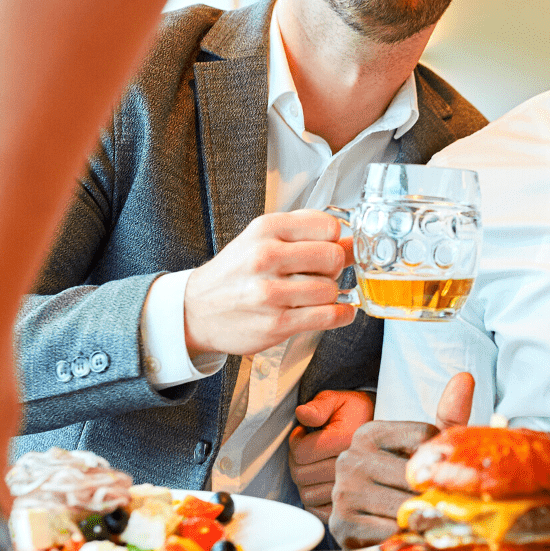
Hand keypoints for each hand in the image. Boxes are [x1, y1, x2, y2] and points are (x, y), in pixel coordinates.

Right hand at [183, 209, 356, 357]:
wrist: (196, 311)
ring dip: (330, 294)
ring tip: (313, 294)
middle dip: (334, 267)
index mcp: (266, 229)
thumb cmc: (235, 274)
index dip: (334, 240)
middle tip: (320, 273)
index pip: (328, 227)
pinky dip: (340, 315)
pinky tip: (338, 311)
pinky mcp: (276, 324)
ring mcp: (270, 293)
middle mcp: (266, 257)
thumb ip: (307, 237)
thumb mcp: (264, 241)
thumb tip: (353, 242)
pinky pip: (327, 316)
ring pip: (330, 289)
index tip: (327, 247)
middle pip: (333, 257)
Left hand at [289, 390, 375, 520]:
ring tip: (313, 465)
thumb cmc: (354, 414)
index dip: (295, 440)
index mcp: (347, 440)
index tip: (303, 432)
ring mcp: (353, 488)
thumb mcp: (338, 400)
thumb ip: (320, 405)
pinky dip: (314, 499)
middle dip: (296, 461)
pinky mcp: (351, 504)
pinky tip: (320, 482)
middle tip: (305, 448)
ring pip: (307, 494)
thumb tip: (302, 413)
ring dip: (303, 480)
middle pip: (301, 475)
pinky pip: (318, 510)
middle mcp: (352, 467)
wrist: (382, 434)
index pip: (301, 452)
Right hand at [329, 373, 473, 548]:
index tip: (438, 469)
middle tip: (447, 502)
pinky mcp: (343, 523)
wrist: (367, 520)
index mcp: (370, 432)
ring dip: (424, 516)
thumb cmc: (403, 478)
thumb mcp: (425, 447)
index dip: (440, 457)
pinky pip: (389, 531)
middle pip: (414, 475)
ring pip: (404, 505)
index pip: (424, 438)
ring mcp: (343, 491)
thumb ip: (448, 415)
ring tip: (431, 517)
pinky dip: (406, 535)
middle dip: (435, 491)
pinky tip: (409, 532)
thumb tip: (465, 377)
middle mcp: (351, 457)